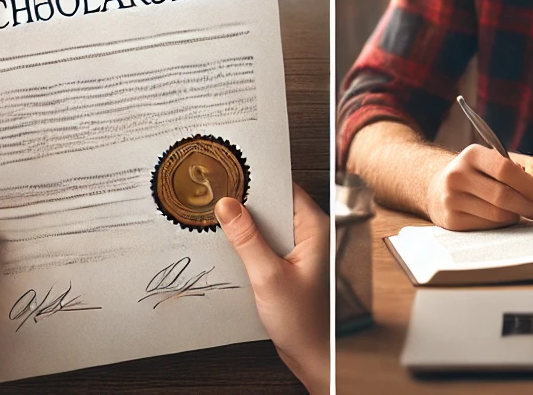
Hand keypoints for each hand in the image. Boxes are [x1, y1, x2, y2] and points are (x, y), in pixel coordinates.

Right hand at [216, 185, 328, 394]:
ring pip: (268, 225)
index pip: (285, 188)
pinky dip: (249, 243)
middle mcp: (310, 234)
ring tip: (218, 219)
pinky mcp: (289, 264)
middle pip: (274, 205)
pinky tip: (230, 247)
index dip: (258, 181)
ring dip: (246, 225)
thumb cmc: (303, 322)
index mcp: (315, 227)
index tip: (231, 174)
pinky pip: (267, 243)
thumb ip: (247, 239)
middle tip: (217, 197)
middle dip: (247, 203)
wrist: (313, 357)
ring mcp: (300, 249)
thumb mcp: (268, 277)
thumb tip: (227, 205)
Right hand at [426, 144, 532, 230]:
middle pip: (502, 195)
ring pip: (497, 215)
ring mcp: (452, 198)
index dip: (527, 183)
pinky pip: (487, 227)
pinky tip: (499, 217)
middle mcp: (458, 175)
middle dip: (527, 206)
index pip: (504, 168)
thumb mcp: (497, 159)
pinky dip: (501, 225)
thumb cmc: (479, 174)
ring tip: (518, 212)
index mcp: (472, 154)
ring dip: (515, 216)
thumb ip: (527, 167)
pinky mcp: (451, 220)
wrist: (438, 187)